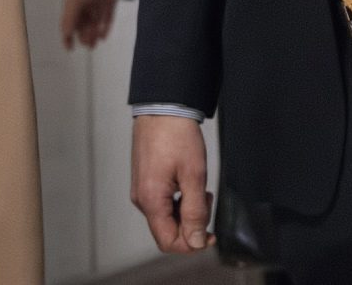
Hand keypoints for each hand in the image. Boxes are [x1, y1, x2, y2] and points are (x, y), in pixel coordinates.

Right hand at [61, 0, 119, 48]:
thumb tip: (65, 34)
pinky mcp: (110, 0)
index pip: (68, 21)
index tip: (70, 47)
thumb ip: (69, 19)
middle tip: (87, 45)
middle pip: (83, 23)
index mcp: (73, 1)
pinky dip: (105, 27)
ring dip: (93, 33)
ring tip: (94, 43)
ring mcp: (98, 1)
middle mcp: (85, 1)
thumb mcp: (74, 2)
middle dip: (84, 35)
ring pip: (95, 21)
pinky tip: (103, 36)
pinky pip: (107, 16)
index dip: (67, 35)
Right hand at [131, 115, 213, 253]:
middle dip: (192, 223)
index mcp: (150, 200)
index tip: (209, 234)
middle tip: (206, 198)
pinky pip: (162, 203)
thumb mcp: (194, 175)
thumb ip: (195, 212)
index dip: (191, 244)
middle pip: (168, 230)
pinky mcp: (145, 181)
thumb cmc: (177, 135)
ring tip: (199, 187)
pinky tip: (188, 183)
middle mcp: (141, 199)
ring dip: (186, 210)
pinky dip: (179, 199)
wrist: (163, 107)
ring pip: (166, 217)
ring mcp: (141, 190)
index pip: (168, 242)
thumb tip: (196, 241)